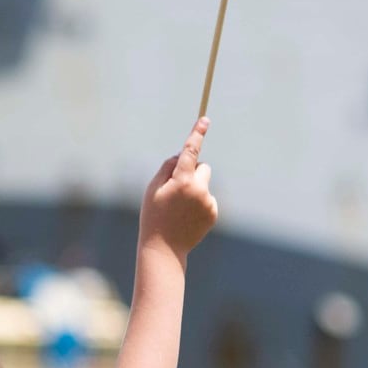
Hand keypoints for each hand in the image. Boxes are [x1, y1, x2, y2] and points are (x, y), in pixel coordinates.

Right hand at [139, 117, 218, 259]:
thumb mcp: (153, 188)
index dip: (197, 134)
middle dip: (193, 172)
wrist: (164, 248)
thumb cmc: (154, 214)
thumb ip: (168, 168)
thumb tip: (183, 156)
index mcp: (182, 181)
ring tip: (180, 208)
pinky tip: (187, 216)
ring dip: (196, 189)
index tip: (205, 120)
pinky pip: (208, 198)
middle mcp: (199, 189)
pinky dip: (200, 202)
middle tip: (177, 189)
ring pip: (205, 183)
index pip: (191, 151)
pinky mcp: (213, 212)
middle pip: (203, 167)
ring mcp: (208, 202)